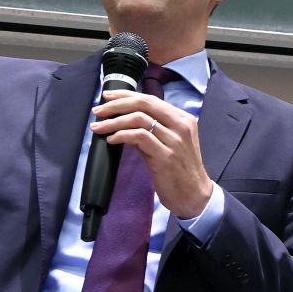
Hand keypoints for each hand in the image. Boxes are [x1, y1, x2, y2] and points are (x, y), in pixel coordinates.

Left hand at [90, 90, 212, 218]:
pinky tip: (112, 140)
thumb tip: (125, 123)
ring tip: (99, 127)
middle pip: (144, 104)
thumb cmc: (180, 171)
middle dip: (117, 104)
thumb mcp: (169, 144)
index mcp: (182, 119)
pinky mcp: (166, 155)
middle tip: (98, 111)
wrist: (194, 195)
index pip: (151, 99)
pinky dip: (122, 135)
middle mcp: (181, 125)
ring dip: (114, 121)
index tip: (107, 96)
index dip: (126, 95)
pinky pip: (140, 137)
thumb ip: (152, 131)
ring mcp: (174, 140)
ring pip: (139, 119)